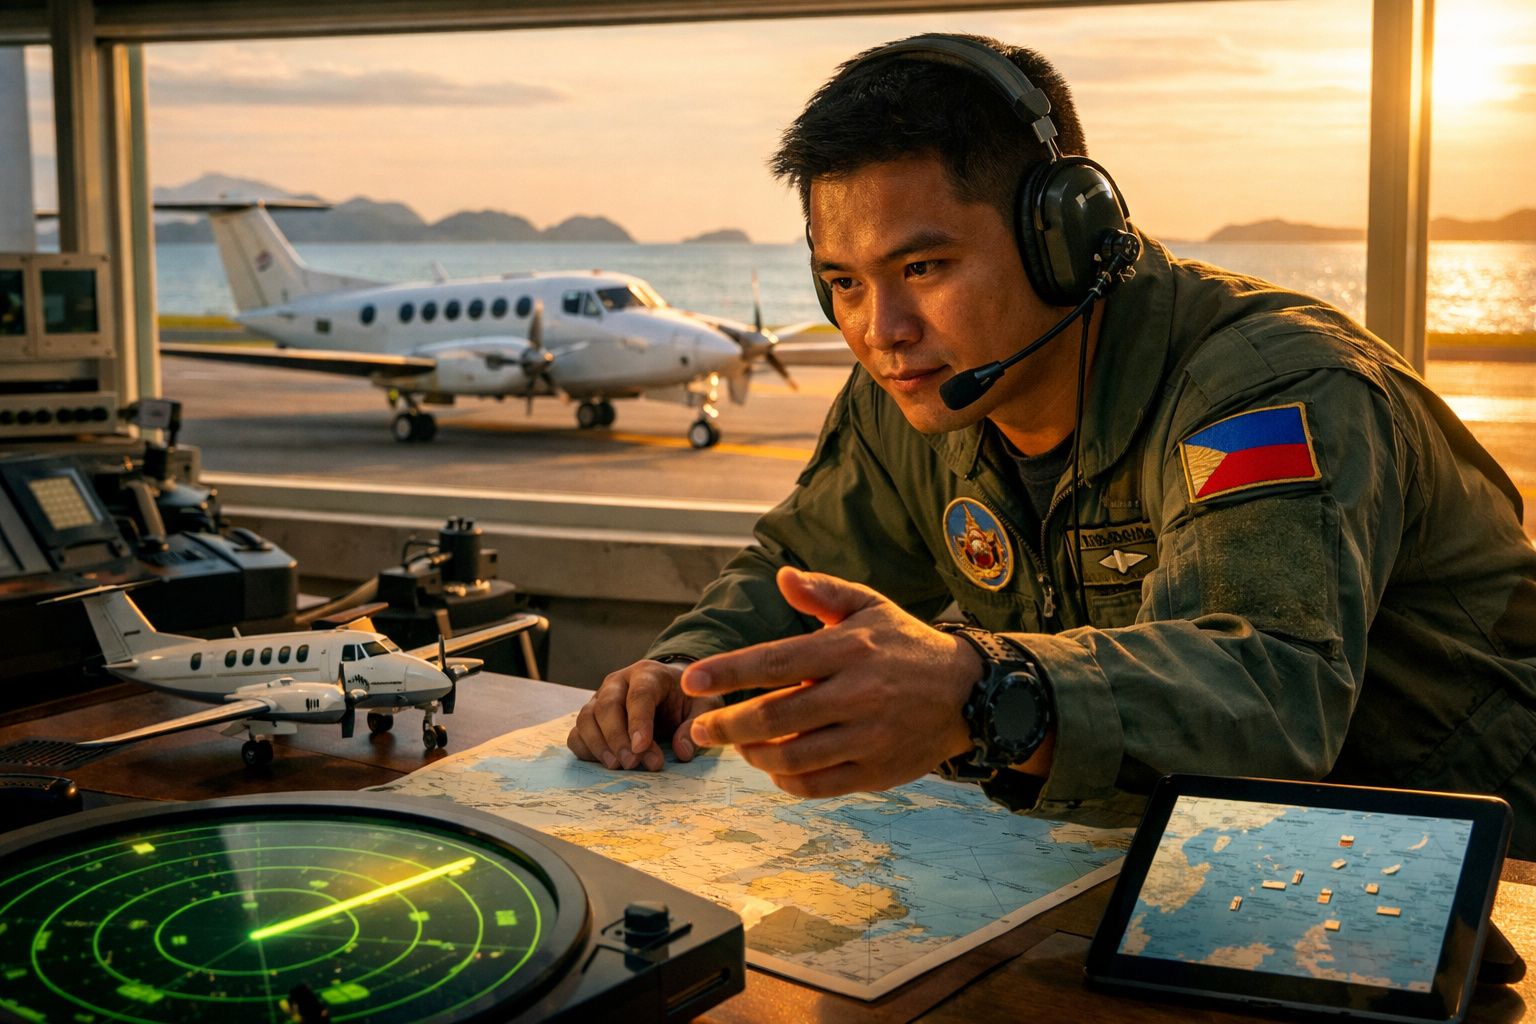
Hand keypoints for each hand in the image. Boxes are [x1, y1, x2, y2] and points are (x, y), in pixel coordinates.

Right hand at [567, 658, 723, 770]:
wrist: (670, 690)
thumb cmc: (687, 698)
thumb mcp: (703, 705)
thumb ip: (697, 723)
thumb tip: (682, 751)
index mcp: (648, 673)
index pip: (639, 694)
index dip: (638, 721)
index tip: (642, 747)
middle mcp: (618, 682)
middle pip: (607, 706)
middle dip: (617, 737)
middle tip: (631, 763)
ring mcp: (600, 698)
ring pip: (587, 718)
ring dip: (599, 745)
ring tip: (617, 766)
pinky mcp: (591, 717)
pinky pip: (577, 732)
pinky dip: (585, 749)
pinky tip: (604, 763)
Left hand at [680, 566, 981, 796]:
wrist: (969, 694)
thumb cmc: (906, 646)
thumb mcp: (871, 607)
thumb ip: (824, 593)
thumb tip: (781, 575)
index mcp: (848, 649)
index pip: (775, 661)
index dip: (728, 672)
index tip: (691, 680)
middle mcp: (857, 694)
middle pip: (774, 716)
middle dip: (726, 725)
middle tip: (701, 729)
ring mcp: (867, 738)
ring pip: (791, 757)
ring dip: (752, 755)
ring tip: (738, 745)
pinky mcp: (876, 773)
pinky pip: (816, 785)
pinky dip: (785, 780)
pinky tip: (773, 767)